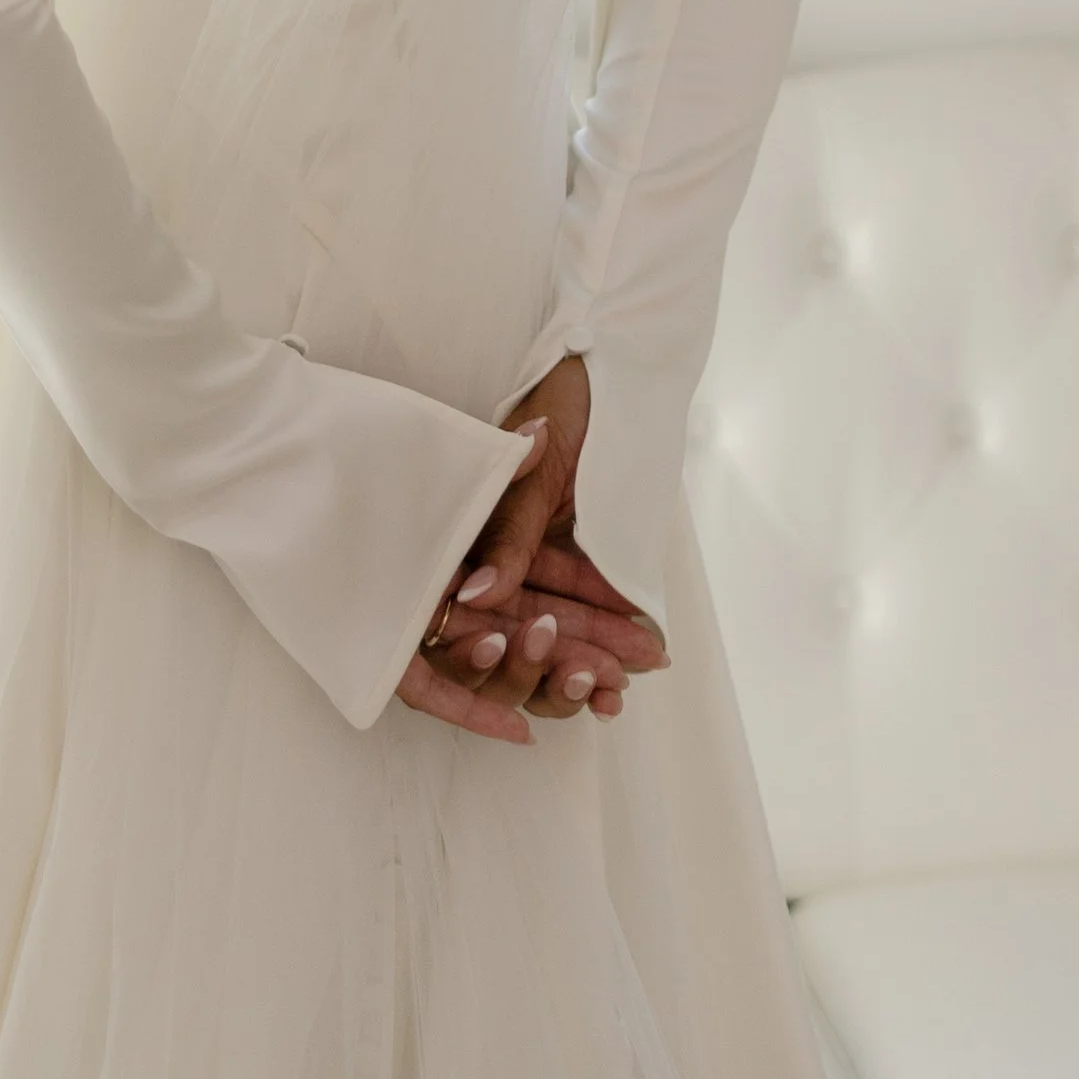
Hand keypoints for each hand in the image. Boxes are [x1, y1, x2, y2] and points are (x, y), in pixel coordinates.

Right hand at [396, 357, 666, 746]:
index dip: (477, 676)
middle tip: (604, 680)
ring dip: (579, 664)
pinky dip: (596, 642)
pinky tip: (627, 671)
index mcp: (454, 532)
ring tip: (625, 680)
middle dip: (551, 669)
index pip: (451, 621)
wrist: (610, 366)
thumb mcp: (532, 462)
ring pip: (537, 637)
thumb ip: (506, 529)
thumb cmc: (563, 400)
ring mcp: (515, 561)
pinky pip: (569, 616)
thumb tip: (479, 594)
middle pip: (500, 637)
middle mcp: (474, 555)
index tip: (520, 712)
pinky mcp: (558, 560)